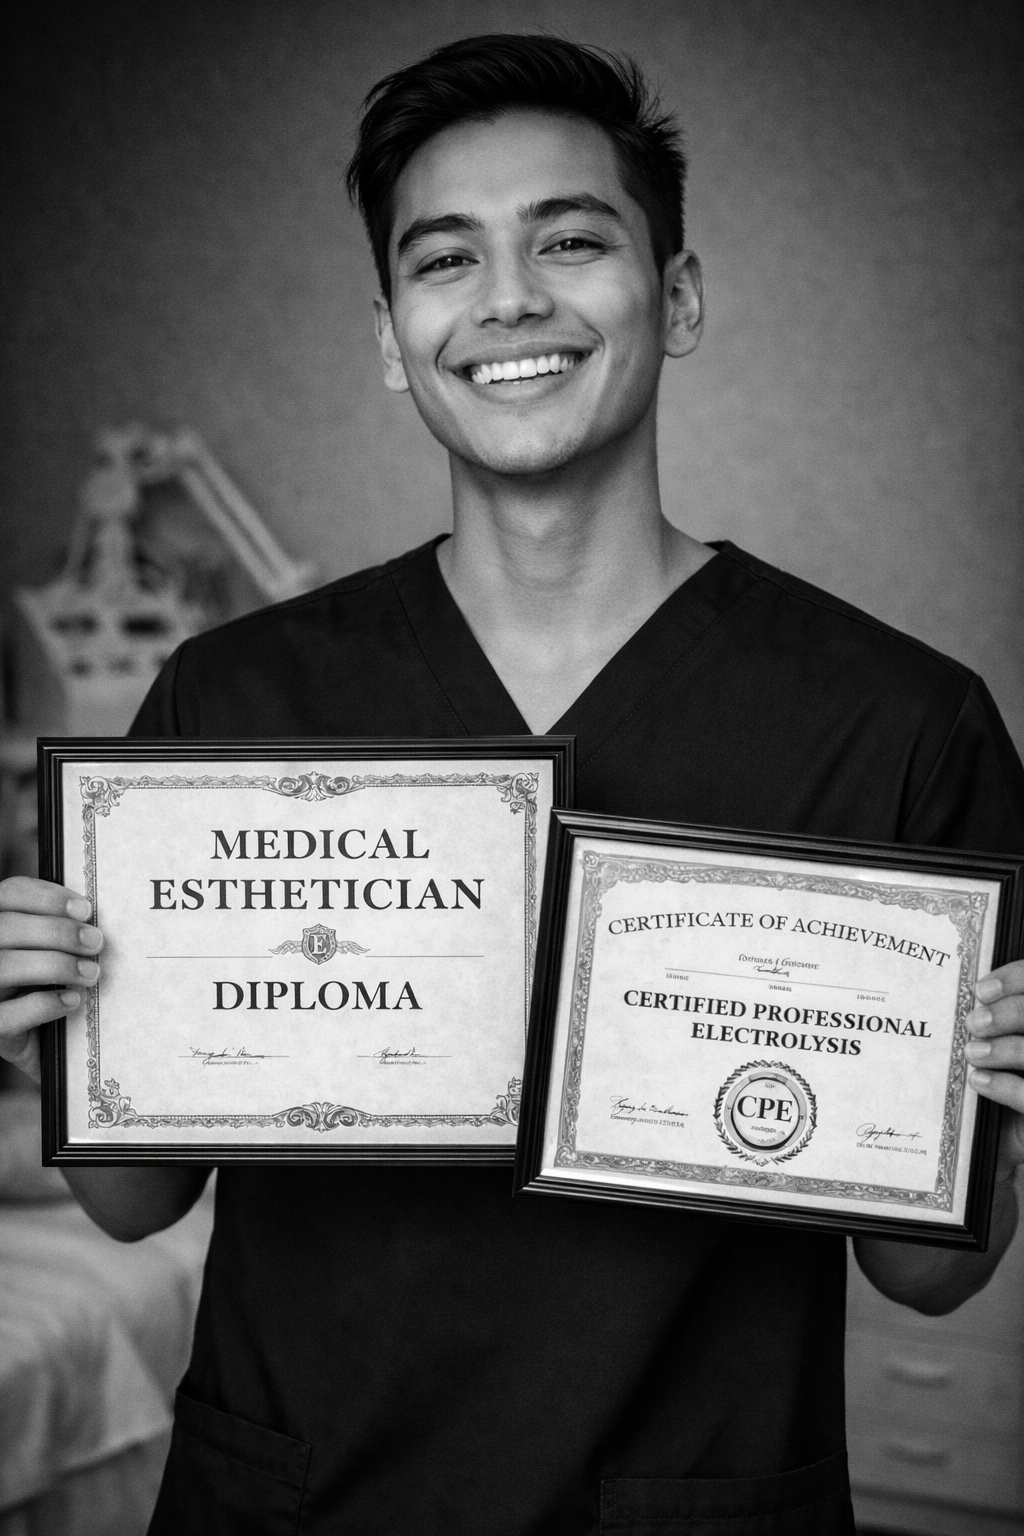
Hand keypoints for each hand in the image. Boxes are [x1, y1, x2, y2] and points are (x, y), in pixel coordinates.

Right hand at [0, 876, 103, 1081]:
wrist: (40, 1046)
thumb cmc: (44, 988)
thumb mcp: (48, 954)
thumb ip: (59, 930)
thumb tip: (92, 916)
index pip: (9, 894)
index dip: (47, 897)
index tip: (86, 909)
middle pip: (7, 927)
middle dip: (58, 931)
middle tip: (96, 942)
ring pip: (4, 966)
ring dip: (56, 965)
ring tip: (91, 973)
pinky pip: (9, 1015)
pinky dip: (45, 1004)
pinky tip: (72, 1002)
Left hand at [966, 958, 1023, 1183]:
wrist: (1000, 1149)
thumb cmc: (999, 1095)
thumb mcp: (996, 1056)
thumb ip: (991, 1023)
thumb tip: (967, 992)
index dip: (1015, 978)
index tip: (978, 989)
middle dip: (1007, 1013)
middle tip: (973, 1024)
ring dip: (1002, 1049)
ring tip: (971, 1054)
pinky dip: (1003, 1085)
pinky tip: (977, 1081)